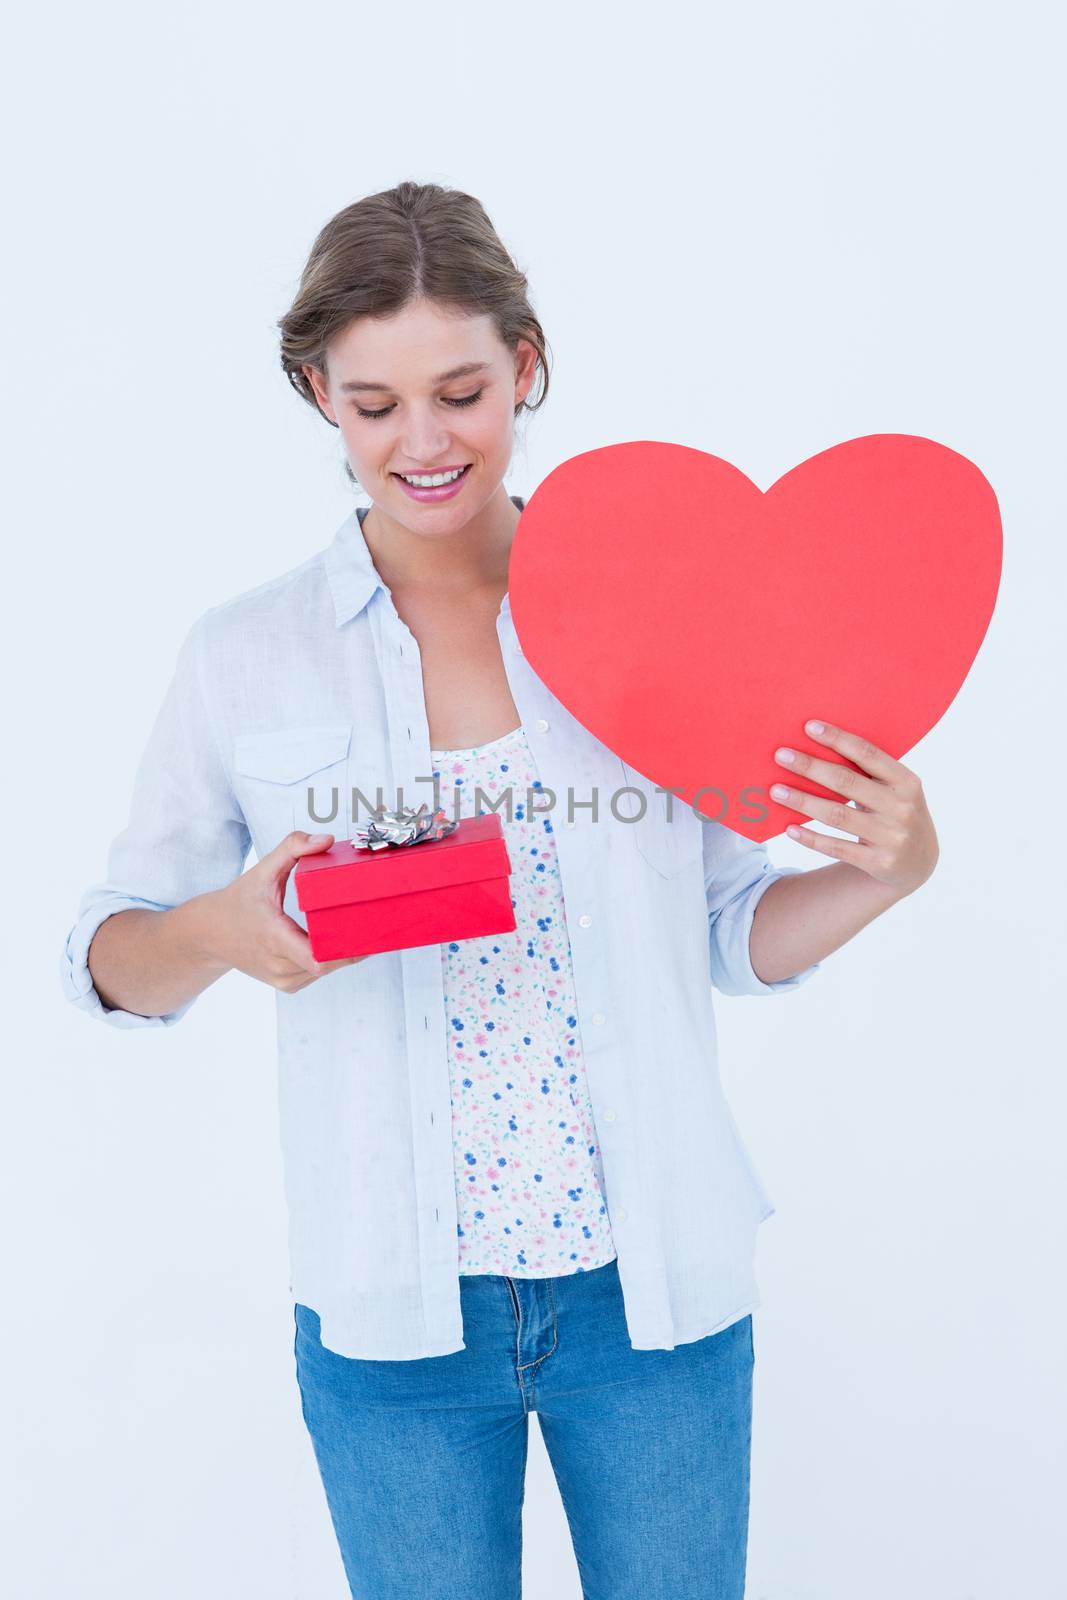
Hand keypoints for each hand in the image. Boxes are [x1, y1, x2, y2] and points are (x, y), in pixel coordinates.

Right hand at [207, 830, 369, 992]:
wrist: (210, 934)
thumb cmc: (238, 902)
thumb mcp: (262, 871)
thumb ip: (292, 848)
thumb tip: (327, 839)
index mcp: (274, 938)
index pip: (318, 958)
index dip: (347, 949)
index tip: (367, 930)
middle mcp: (279, 965)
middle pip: (330, 963)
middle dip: (354, 945)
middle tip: (377, 924)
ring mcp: (283, 979)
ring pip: (327, 970)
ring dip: (343, 952)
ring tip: (360, 929)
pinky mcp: (287, 985)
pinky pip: (318, 973)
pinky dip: (329, 959)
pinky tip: (336, 941)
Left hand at [770, 720, 939, 898]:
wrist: (919, 862)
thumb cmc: (895, 812)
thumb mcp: (895, 790)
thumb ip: (868, 773)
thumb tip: (816, 748)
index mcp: (906, 781)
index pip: (868, 754)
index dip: (838, 739)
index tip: (809, 727)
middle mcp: (901, 807)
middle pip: (846, 782)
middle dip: (810, 767)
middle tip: (781, 756)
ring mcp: (891, 837)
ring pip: (836, 815)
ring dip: (802, 801)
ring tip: (776, 791)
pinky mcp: (878, 863)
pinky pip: (836, 848)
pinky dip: (811, 838)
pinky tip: (789, 829)